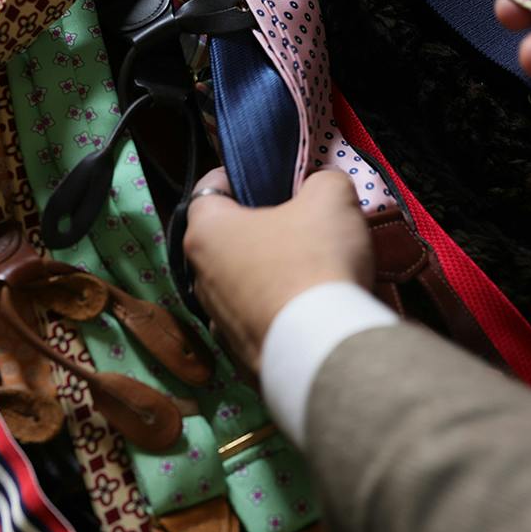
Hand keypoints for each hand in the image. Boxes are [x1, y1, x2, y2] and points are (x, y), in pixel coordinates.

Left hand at [183, 169, 373, 371]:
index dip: (238, 178)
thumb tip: (321, 185)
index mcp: (206, 231)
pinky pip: (255, 320)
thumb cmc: (315, 263)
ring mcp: (215, 318)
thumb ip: (322, 181)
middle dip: (258, 229)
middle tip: (298, 225)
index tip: (264, 177)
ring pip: (239, 282)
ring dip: (266, 273)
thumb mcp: (330, 199)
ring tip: (308, 271)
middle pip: (226, 238)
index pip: (209, 189)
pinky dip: (275, 313)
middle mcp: (199, 275)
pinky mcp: (237, 353)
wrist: (322, 349)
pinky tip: (305, 311)